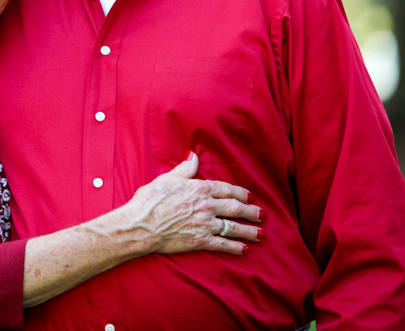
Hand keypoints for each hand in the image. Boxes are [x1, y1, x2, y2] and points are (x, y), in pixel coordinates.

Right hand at [121, 152, 263, 254]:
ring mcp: (205, 224)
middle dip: (251, 212)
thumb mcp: (167, 178)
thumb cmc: (150, 199)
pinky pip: (222, 244)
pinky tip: (243, 249)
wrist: (142, 224)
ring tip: (260, 234)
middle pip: (235, 208)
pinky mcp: (200, 241)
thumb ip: (184, 168)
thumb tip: (193, 155)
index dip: (240, 193)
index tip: (249, 196)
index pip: (227, 190)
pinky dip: (234, 247)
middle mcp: (207, 206)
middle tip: (262, 214)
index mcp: (200, 189)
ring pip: (233, 227)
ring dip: (249, 231)